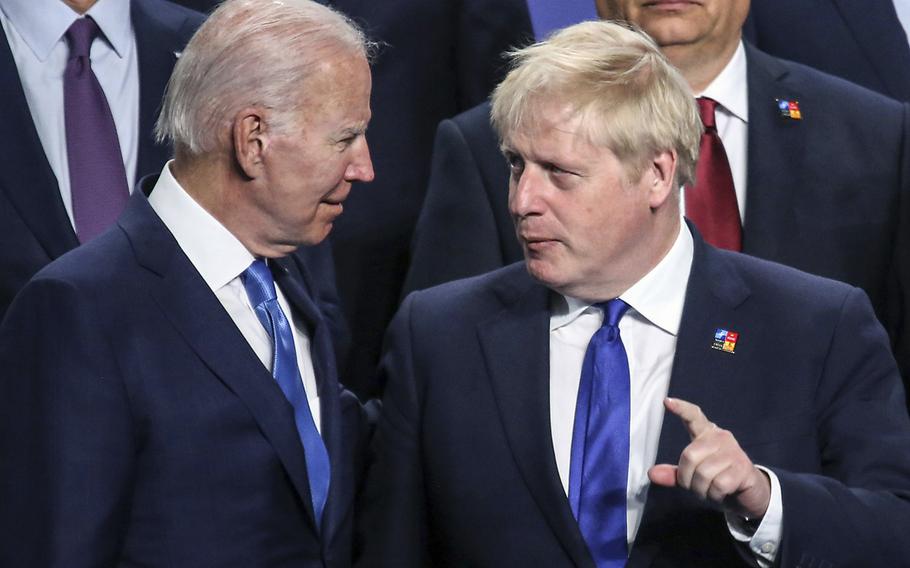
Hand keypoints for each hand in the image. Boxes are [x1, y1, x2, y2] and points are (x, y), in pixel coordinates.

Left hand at [648, 397, 770, 519]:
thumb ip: (673, 473)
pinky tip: (721, 493)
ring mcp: (734, 452)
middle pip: (689, 456)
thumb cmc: (717, 479)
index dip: (681, 409)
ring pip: (703, 474)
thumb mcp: (693, 476)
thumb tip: (651, 474)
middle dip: (686, 479)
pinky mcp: (743, 469)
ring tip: (710, 490)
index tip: (666, 401)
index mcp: (706, 435)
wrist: (748, 494)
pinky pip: (718, 485)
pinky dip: (714, 495)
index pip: (693, 416)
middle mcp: (721, 438)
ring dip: (701, 490)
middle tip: (696, 486)